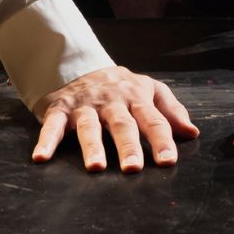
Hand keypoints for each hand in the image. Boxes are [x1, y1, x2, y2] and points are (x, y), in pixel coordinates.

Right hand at [31, 65, 198, 172]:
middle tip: (133, 168)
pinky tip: (41, 158)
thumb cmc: (119, 87)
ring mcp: (84, 105)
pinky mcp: (60, 108)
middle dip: (128, 146)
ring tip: (96, 167)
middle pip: (122, 124)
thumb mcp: (148, 90)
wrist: (78, 64)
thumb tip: (192, 133)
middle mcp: (111, 101)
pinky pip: (52, 125)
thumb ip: (171, 110)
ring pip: (89, 126)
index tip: (167, 162)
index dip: (161, 140)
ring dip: (92, 147)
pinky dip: (46, 141)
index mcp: (136, 97)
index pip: (153, 120)